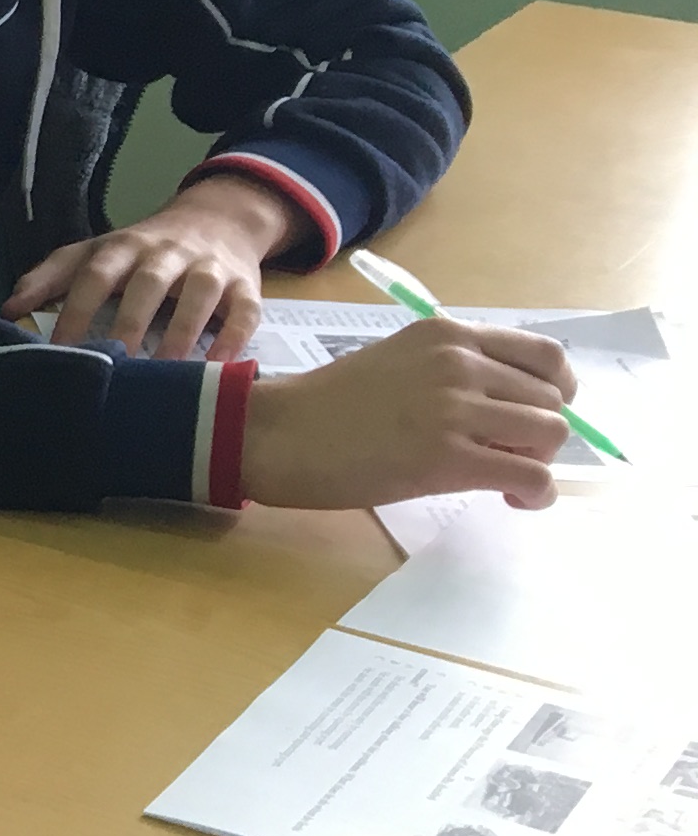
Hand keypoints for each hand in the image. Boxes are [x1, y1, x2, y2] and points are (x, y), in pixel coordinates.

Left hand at [5, 175, 293, 357]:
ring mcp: (210, 266)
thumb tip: (9, 309)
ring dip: (183, 331)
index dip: (75, 310)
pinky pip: (244, 310)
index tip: (59, 351)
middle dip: (130, 322)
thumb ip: (52, 277)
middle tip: (115, 365)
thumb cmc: (142, 250)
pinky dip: (234, 336)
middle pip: (147, 282)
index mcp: (123, 248)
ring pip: (200, 293)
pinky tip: (219, 366)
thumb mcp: (95, 252)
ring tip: (167, 371)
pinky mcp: (246, 284)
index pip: (94, 275)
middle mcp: (166, 253)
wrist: (217, 218)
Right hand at [240, 317, 575, 510]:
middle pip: (552, 401)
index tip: (536, 414)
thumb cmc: (328, 404)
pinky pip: (531, 477)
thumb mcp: (399, 360)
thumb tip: (507, 402)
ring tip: (505, 477)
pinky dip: (537, 494)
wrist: (277, 434)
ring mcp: (456, 410)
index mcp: (449, 335)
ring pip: (550, 436)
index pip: (546, 356)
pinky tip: (515, 500)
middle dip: (540, 435)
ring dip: (538, 462)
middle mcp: (460, 364)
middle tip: (507, 456)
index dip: (558, 391)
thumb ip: (452, 368)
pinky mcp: (449, 459)